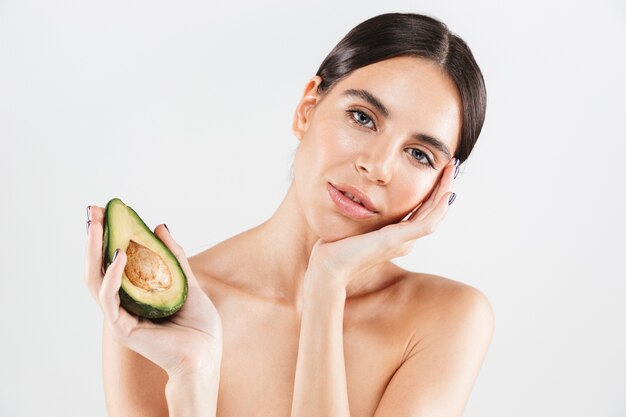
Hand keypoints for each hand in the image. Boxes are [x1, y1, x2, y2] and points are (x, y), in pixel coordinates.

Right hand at [85, 206, 222, 377]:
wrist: (207, 353)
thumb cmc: (199, 325)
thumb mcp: (187, 282)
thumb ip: (173, 257)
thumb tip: (159, 227)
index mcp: (136, 294)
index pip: (113, 262)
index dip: (107, 237)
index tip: (105, 211)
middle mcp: (123, 304)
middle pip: (98, 267)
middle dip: (94, 238)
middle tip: (93, 211)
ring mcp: (120, 316)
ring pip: (96, 279)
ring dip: (94, 250)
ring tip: (97, 224)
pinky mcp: (122, 327)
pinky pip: (110, 297)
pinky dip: (113, 274)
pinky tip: (121, 253)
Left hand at [307, 158, 457, 289]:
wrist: (328, 267)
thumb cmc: (333, 247)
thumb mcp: (352, 224)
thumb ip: (361, 213)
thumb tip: (357, 196)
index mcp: (395, 237)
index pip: (421, 211)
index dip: (431, 191)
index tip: (435, 170)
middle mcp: (404, 241)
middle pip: (433, 211)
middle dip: (443, 187)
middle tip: (450, 164)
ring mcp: (403, 242)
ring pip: (435, 215)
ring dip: (445, 191)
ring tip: (450, 170)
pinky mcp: (398, 241)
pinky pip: (428, 223)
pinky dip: (439, 207)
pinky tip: (446, 192)